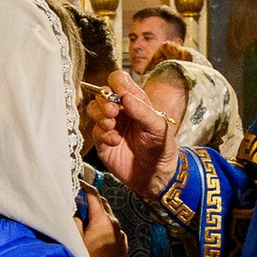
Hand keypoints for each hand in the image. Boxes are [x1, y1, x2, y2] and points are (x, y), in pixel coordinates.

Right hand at [77, 189, 122, 256]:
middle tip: (79, 199)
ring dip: (98, 214)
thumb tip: (75, 212)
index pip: (94, 195)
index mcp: (102, 219)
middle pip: (102, 204)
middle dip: (91, 199)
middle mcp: (114, 223)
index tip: (76, 182)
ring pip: (108, 217)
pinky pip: (113, 230)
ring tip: (86, 217)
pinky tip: (97, 233)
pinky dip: (104, 227)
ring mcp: (120, 234)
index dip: (84, 187)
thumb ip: (75, 222)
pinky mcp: (122, 244)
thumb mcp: (76, 240)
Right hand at [90, 73, 176, 195]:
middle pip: (102, 94)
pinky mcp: (103, 142)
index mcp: (136, 101)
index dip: (116, 83)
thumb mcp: (159, 126)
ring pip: (94, 110)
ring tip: (112, 125)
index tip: (120, 92)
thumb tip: (125, 96)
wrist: (157, 175)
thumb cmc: (162, 148)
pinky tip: (115, 141)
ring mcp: (111, 126)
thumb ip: (142, 110)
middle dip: (105, 101)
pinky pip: (95, 132)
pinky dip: (103, 135)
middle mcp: (121, 111)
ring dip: (100, 115)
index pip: (119, 81)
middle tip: (113, 112)